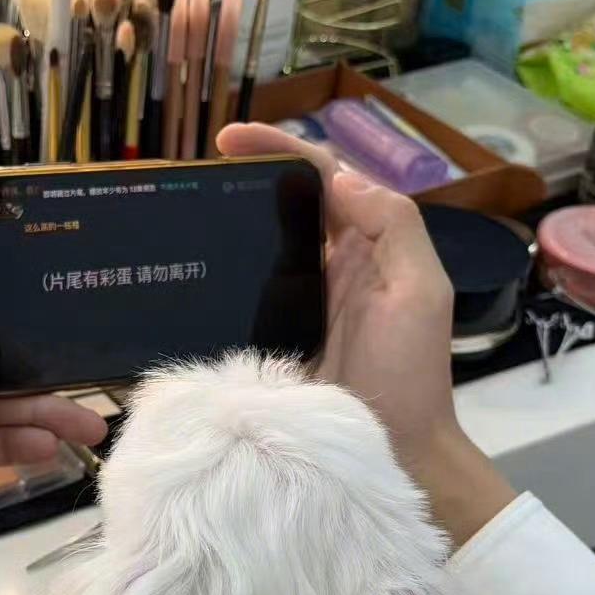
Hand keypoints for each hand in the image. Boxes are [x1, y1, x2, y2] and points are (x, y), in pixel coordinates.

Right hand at [216, 123, 515, 545]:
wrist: (395, 453)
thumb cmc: (411, 372)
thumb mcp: (420, 290)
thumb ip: (394, 226)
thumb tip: (339, 175)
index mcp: (366, 244)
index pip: (321, 178)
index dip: (278, 149)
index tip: (226, 140)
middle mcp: (326, 267)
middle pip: (280, 207)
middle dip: (240, 181)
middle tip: (188, 180)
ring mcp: (292, 306)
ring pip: (254, 250)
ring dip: (220, 229)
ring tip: (175, 217)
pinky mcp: (266, 343)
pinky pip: (236, 302)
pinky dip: (211, 284)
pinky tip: (180, 274)